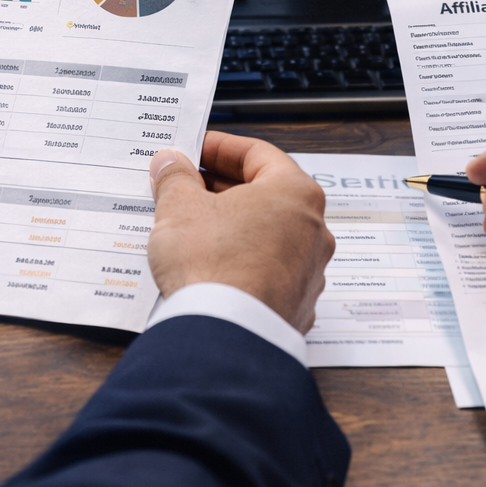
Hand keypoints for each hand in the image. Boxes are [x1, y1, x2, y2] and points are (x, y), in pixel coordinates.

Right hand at [147, 132, 334, 333]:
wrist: (224, 338)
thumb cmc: (212, 267)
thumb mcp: (180, 208)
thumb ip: (176, 177)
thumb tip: (171, 163)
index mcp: (295, 193)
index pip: (257, 154)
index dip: (219, 148)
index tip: (193, 151)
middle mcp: (313, 230)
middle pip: (266, 194)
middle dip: (222, 188)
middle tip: (185, 186)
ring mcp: (309, 271)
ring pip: (268, 234)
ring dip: (233, 226)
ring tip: (192, 227)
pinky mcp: (297, 305)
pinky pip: (267, 271)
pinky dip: (242, 262)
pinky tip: (210, 266)